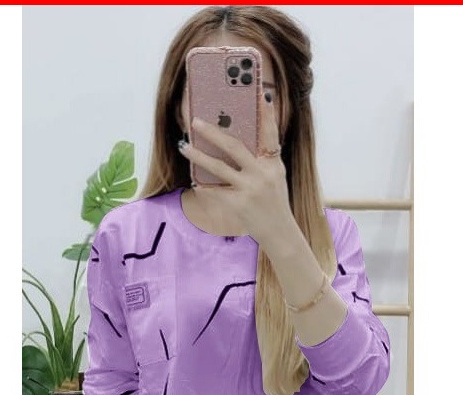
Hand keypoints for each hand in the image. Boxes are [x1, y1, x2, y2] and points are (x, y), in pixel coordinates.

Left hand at [178, 92, 295, 248]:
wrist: (279, 232)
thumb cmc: (274, 202)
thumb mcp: (275, 176)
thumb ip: (262, 159)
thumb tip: (237, 140)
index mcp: (273, 164)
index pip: (270, 134)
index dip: (267, 114)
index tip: (262, 94)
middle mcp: (262, 174)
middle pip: (235, 147)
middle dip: (213, 133)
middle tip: (196, 122)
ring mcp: (249, 190)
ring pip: (219, 168)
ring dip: (198, 156)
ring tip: (184, 146)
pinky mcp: (238, 205)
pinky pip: (215, 191)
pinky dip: (204, 186)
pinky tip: (194, 180)